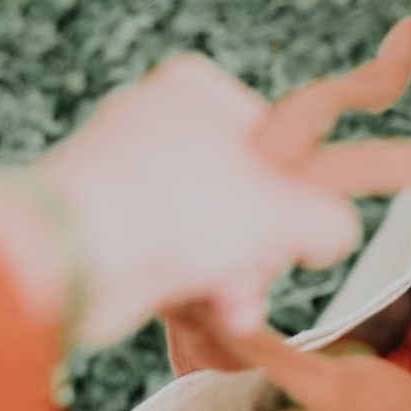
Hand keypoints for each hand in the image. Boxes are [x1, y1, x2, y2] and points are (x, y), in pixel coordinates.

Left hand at [0, 53, 361, 347]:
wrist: (74, 258)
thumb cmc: (175, 208)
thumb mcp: (283, 211)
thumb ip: (328, 219)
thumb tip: (335, 233)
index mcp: (194, 94)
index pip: (270, 135)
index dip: (293, 187)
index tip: (301, 223)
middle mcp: (157, 128)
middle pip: (242, 196)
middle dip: (259, 252)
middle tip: (261, 274)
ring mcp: (128, 180)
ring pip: (208, 236)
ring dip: (231, 281)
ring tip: (234, 309)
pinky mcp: (108, 232)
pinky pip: (171, 261)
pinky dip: (193, 290)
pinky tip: (210, 316)